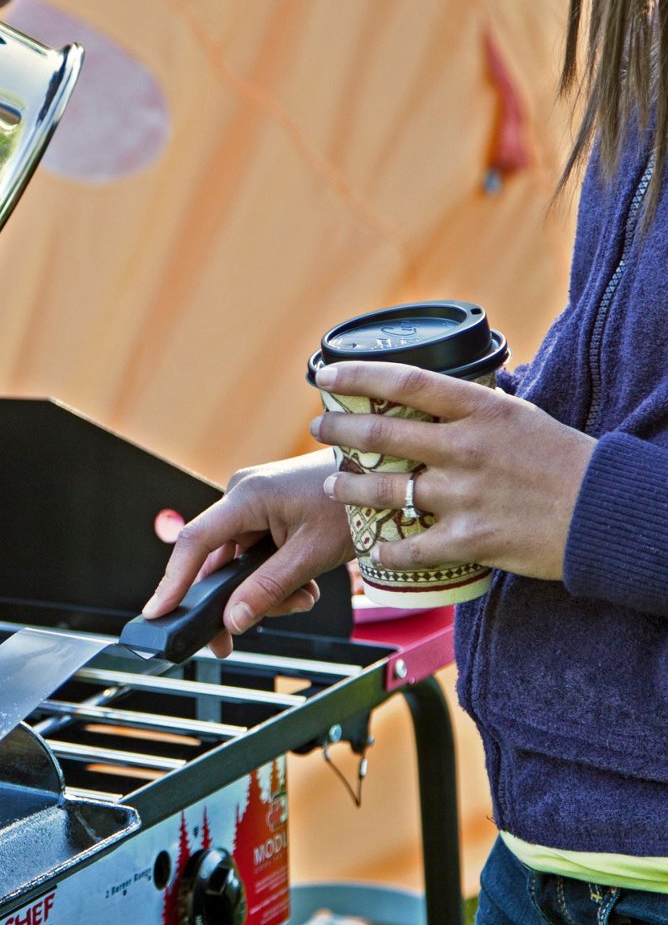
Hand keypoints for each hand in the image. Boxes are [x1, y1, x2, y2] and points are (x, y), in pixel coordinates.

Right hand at [144, 451, 351, 656]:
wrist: (384, 476)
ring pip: (239, 563)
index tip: (158, 612)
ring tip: (300, 599)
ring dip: (265, 590)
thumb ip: (268, 588)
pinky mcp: (267, 513)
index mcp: (246, 497)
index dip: (173, 580)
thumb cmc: (352, 503)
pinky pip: (255, 554)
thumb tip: (233, 620)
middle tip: (235, 638)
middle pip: (217, 560)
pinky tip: (301, 586)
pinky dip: (274, 576)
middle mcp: (242, 497)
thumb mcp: (311, 554)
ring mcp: (254, 504)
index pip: (195, 542)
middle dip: (235, 599)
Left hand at [311, 362, 594, 581]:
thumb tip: (438, 393)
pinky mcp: (470, 538)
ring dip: (349, 488)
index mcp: (480, 410)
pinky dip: (386, 550)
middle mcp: (465, 448)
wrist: (605, 511)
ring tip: (332, 485)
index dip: (358, 376)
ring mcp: (464, 495)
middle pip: (381, 435)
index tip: (325, 373)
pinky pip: (411, 546)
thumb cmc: (564, 459)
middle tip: (319, 427)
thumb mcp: (520, 416)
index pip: (406, 382)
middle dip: (339, 430)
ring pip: (385, 490)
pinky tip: (372, 551)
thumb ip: (474, 408)